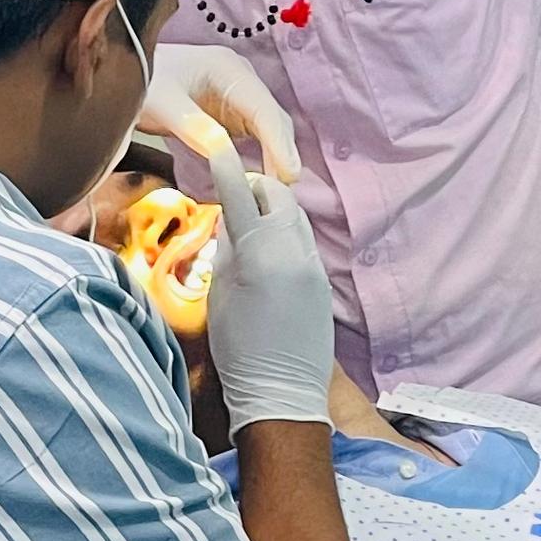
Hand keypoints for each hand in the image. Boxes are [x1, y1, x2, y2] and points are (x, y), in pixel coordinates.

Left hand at [142, 44, 301, 183]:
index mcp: (228, 70)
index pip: (265, 109)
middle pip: (274, 120)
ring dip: (276, 159)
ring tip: (273, 194)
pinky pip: (258, 136)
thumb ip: (193, 126)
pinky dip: (264, 157)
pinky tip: (260, 181)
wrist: (128, 69)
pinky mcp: (233, 112)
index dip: (279, 144)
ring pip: (270, 130)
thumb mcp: (162, 104)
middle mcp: (242, 79)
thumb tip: (224, 152)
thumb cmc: (144, 81)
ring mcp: (240, 95)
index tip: (287, 177)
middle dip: (282, 156)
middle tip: (281, 196)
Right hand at [199, 141, 336, 431]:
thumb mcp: (220, 295)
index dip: (225, 168)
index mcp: (256, 255)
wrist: (283, 394)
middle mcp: (290, 252)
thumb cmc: (240, 351)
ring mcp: (312, 265)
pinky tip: (271, 252)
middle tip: (237, 194)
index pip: (238, 195)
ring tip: (252, 222)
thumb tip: (229, 217)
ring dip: (273, 208)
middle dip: (256, 186)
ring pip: (294, 216)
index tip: (217, 147)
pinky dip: (286, 235)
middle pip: (277, 194)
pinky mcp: (323, 280)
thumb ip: (226, 248)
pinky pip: (304, 242)